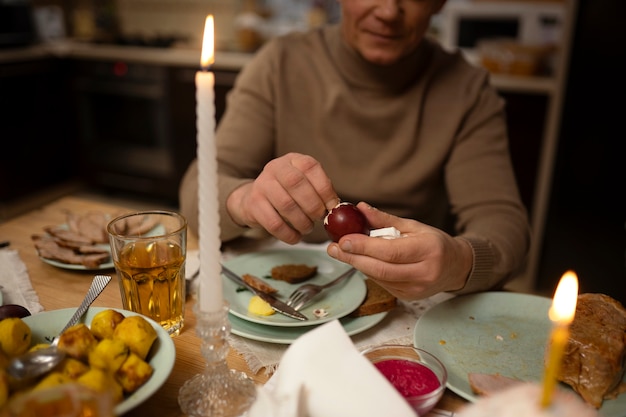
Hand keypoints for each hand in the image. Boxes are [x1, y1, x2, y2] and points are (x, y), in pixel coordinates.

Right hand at [226, 153, 339, 243]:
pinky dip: (289, 234)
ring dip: (302, 222)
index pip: (310, 167)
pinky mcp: (253, 204)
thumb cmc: (288, 193)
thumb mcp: (304, 185)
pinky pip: (274, 223)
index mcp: (293, 160)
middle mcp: (275, 167)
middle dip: (313, 205)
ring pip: (285, 205)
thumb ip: (320, 192)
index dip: (324, 188)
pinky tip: (296, 237)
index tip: (332, 206)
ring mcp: (261, 184)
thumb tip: (337, 208)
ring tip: (308, 228)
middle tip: (320, 218)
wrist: (254, 199)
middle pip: (296, 183)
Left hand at [327, 202, 472, 299]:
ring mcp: (417, 289)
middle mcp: (424, 272)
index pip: (390, 251)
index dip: (364, 246)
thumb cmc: (434, 243)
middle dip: (353, 258)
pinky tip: (360, 261)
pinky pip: (382, 284)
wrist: (456, 266)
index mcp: (428, 250)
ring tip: (342, 252)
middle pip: (381, 269)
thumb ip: (385, 220)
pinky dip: (369, 272)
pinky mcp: (409, 297)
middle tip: (333, 248)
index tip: (344, 239)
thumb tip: (360, 209)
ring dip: (358, 265)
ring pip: (379, 278)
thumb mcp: (414, 226)